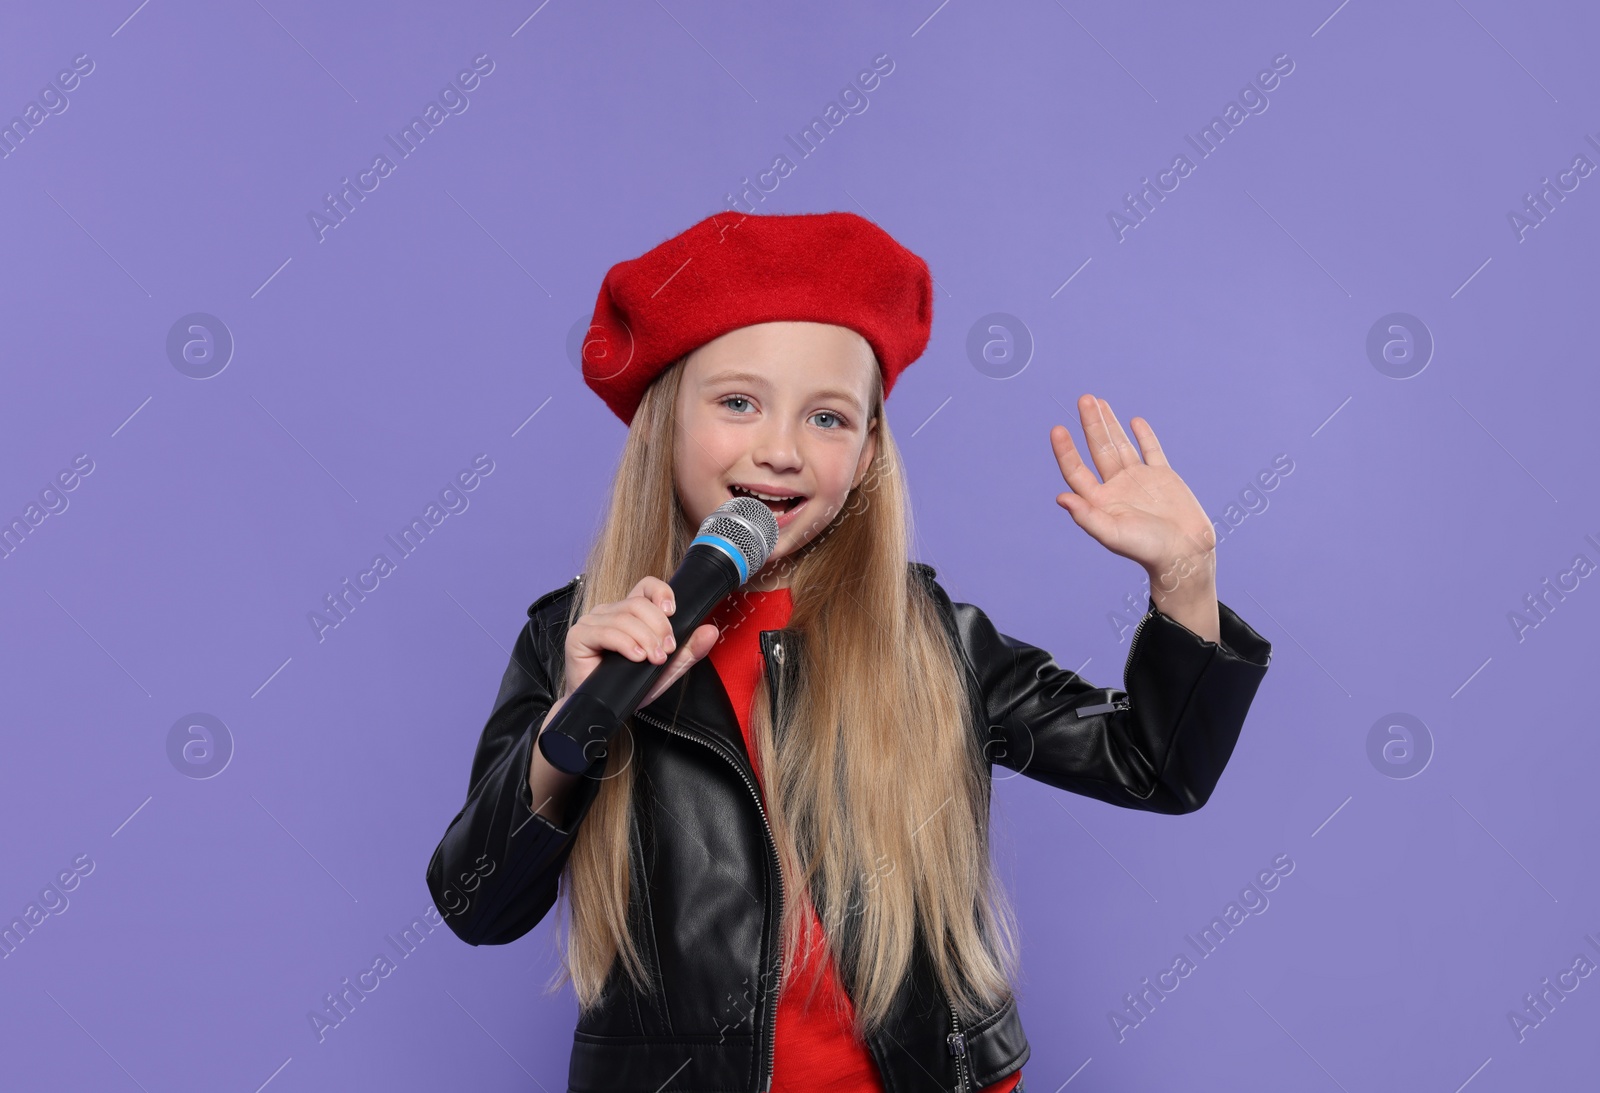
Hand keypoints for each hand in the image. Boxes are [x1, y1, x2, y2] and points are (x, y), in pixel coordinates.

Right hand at [558, 576, 719, 710]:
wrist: (603, 711)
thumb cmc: (628, 687)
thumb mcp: (666, 669)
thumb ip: (688, 651)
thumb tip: (710, 631)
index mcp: (629, 613)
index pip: (646, 586)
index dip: (661, 592)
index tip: (673, 612)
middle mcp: (609, 612)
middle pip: (639, 604)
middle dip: (659, 626)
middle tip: (667, 651)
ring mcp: (592, 622)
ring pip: (625, 617)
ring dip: (645, 639)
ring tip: (653, 659)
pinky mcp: (579, 636)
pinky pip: (606, 631)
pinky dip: (625, 643)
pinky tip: (636, 657)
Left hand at [1050, 395, 1215, 578]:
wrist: (1185, 554)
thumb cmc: (1147, 549)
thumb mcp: (1112, 534)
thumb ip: (1086, 516)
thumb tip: (1060, 498)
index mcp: (1100, 501)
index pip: (1076, 471)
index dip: (1066, 451)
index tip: (1058, 429)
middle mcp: (1117, 487)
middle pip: (1098, 450)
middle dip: (1090, 424)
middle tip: (1084, 399)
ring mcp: (1139, 480)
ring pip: (1121, 445)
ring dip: (1110, 424)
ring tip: (1097, 401)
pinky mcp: (1163, 476)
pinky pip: (1151, 450)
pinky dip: (1144, 436)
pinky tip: (1134, 421)